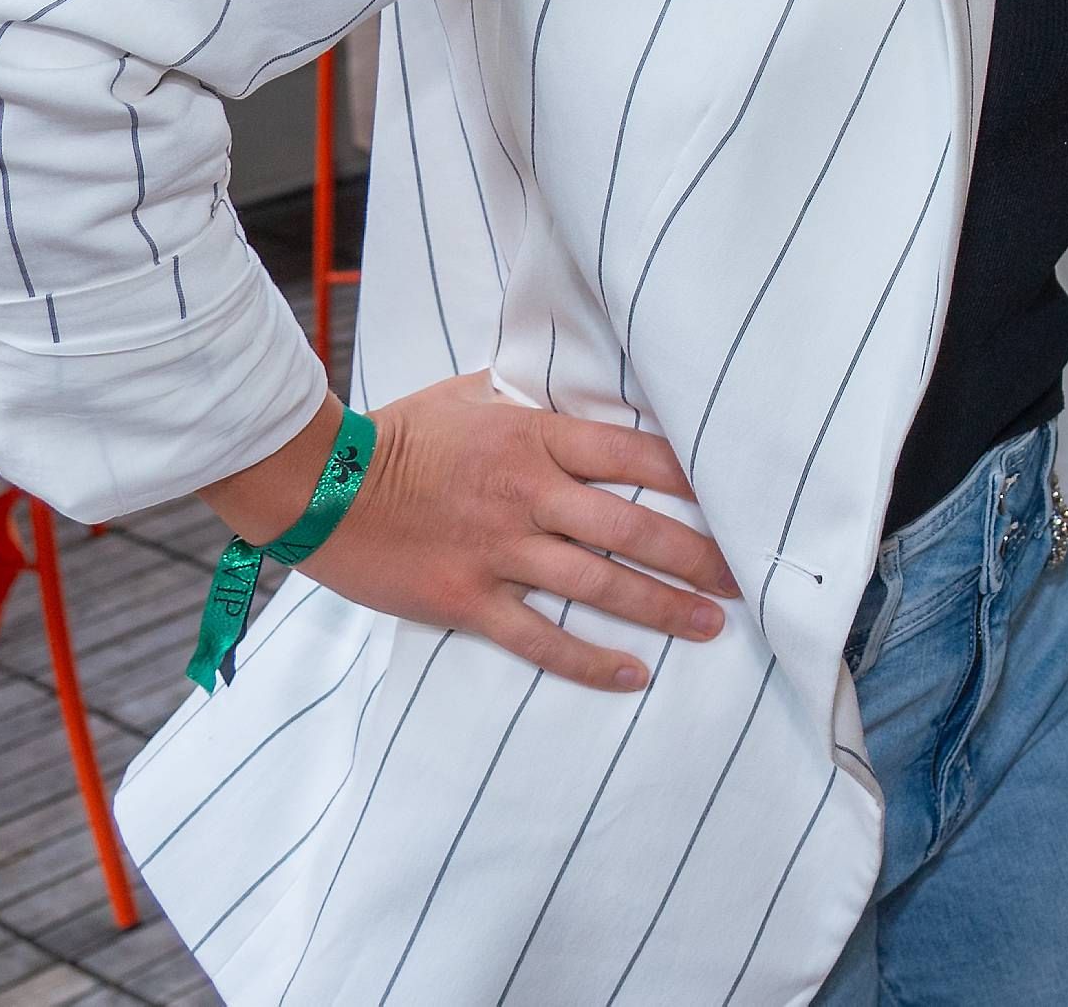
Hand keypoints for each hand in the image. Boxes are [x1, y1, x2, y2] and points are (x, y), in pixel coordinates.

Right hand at [204, 375, 739, 691]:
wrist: (319, 485)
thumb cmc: (397, 434)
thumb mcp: (472, 395)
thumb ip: (531, 400)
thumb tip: (580, 392)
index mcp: (537, 439)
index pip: (637, 457)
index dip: (694, 479)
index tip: (738, 496)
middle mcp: (530, 495)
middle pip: (635, 529)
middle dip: (699, 555)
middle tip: (748, 576)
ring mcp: (501, 550)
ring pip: (601, 585)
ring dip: (664, 608)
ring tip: (714, 624)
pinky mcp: (468, 599)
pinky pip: (541, 637)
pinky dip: (590, 661)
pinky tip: (634, 676)